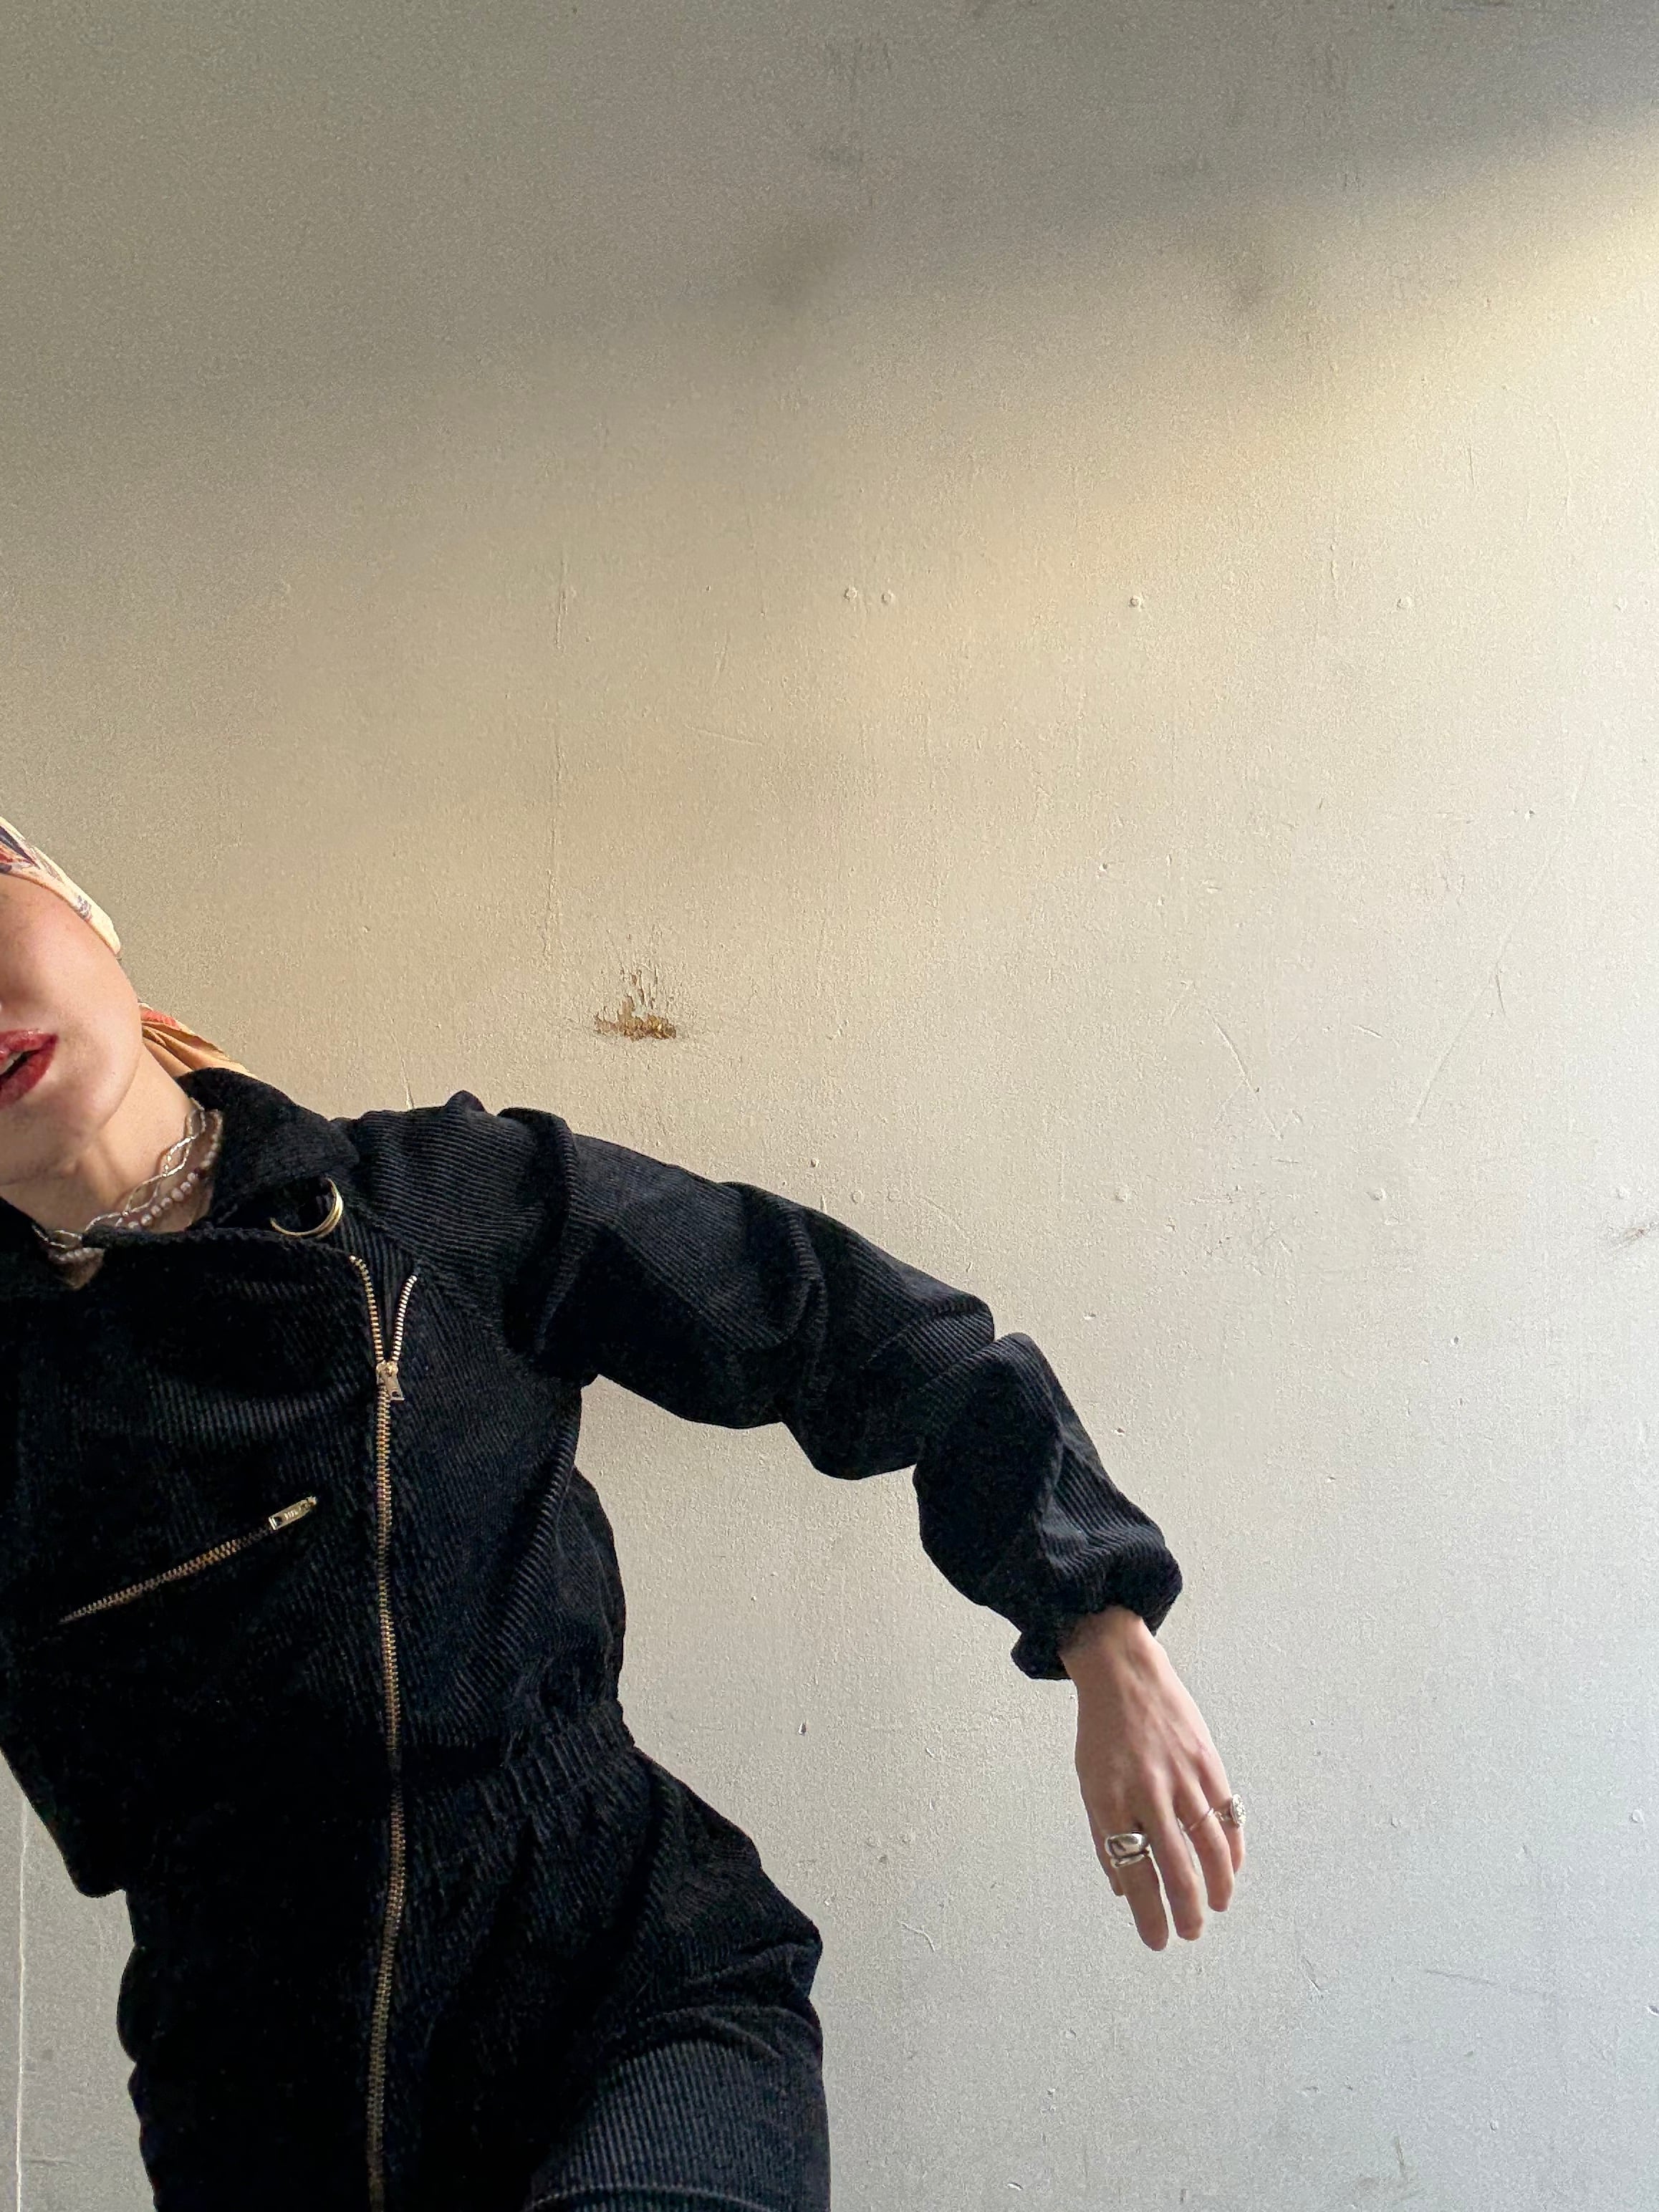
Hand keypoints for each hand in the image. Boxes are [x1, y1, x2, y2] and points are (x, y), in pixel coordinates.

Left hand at [1059, 1604, 1241, 1949]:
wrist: (1122, 1671)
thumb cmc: (1102, 1732)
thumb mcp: (1089, 1784)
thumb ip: (1105, 1837)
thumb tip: (1124, 1890)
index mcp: (1109, 1801)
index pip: (1134, 1873)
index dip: (1149, 1914)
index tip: (1157, 1941)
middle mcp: (1146, 1792)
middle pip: (1176, 1868)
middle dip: (1187, 1912)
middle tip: (1191, 1933)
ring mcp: (1180, 1775)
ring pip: (1210, 1847)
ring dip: (1218, 1886)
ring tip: (1217, 1907)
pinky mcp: (1207, 1760)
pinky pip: (1226, 1814)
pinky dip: (1233, 1847)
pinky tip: (1232, 1868)